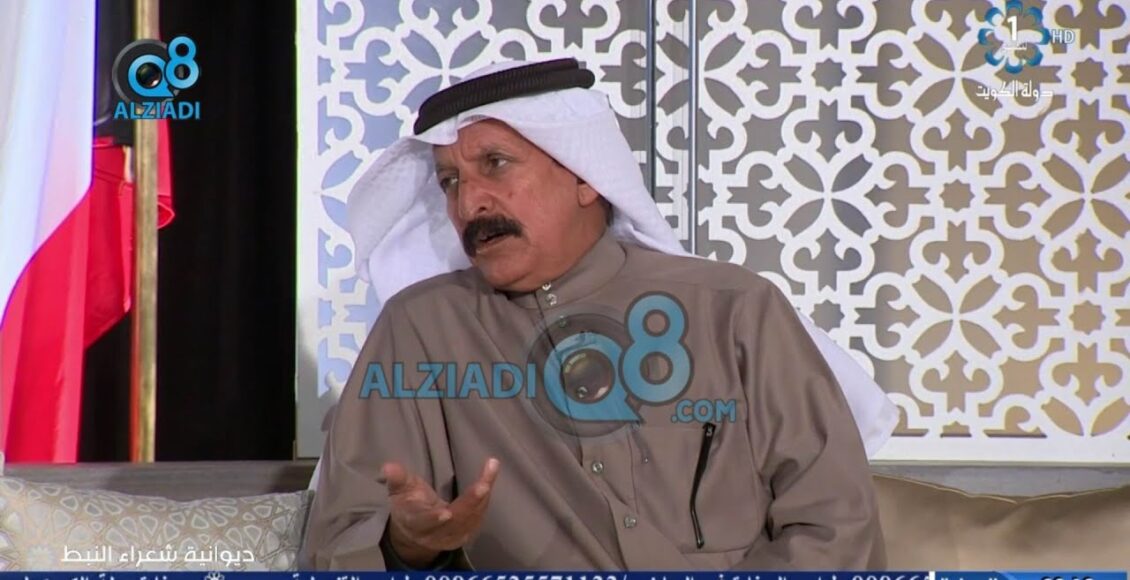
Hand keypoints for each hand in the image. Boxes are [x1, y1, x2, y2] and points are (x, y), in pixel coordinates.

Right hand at [380, 458, 500, 567]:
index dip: (433, 518)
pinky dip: (485, 499)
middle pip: (455, 520)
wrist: (415, 533)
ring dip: (482, 495)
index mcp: (416, 522)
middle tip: (484, 484)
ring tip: (490, 470)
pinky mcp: (465, 535)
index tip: (445, 513)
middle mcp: (435, 534)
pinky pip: (478, 517)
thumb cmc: (407, 504)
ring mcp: (452, 537)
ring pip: (471, 518)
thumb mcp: (399, 491)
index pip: (424, 522)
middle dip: (470, 502)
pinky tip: (489, 480)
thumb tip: (388, 466)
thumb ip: (396, 478)